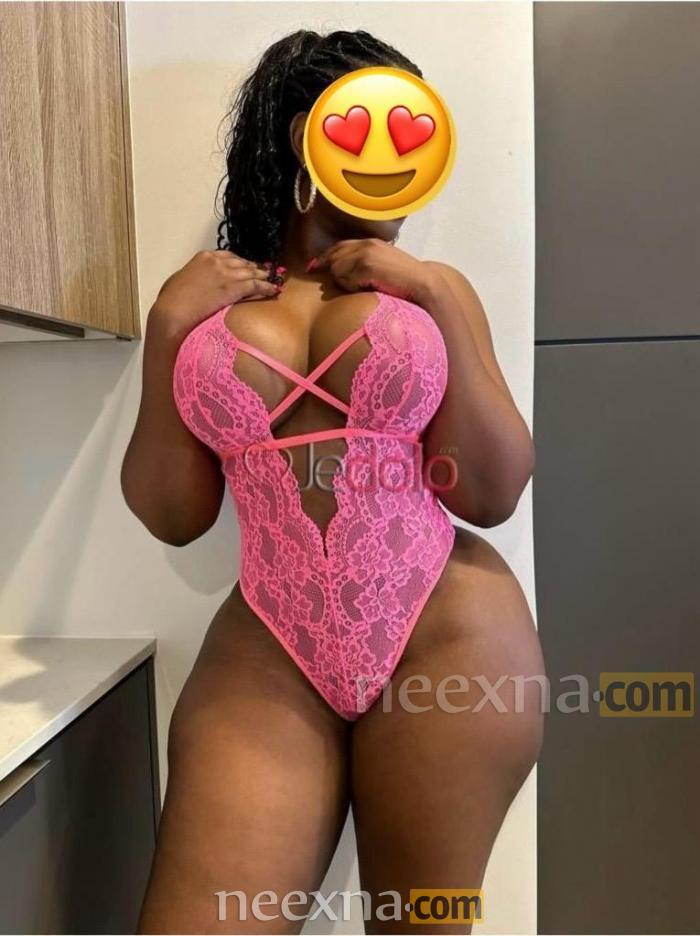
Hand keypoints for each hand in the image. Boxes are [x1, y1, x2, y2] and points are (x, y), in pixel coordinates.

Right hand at [151, 250, 279, 334]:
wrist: (174, 310)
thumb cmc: (171, 299)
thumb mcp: (181, 279)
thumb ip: (194, 275)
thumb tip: (196, 280)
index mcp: (204, 257)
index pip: (228, 256)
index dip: (239, 262)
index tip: (245, 266)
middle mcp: (218, 261)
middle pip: (242, 262)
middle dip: (253, 267)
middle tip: (264, 271)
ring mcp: (227, 273)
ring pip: (252, 272)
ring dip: (264, 276)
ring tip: (273, 279)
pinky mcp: (234, 288)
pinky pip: (256, 285)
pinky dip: (267, 287)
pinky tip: (274, 290)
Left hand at [310, 239, 434, 304]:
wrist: (422, 285)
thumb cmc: (404, 282)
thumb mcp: (383, 266)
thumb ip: (363, 264)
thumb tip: (340, 272)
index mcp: (370, 242)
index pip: (339, 247)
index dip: (324, 257)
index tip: (313, 266)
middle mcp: (365, 244)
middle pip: (334, 258)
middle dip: (336, 274)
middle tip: (348, 285)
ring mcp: (365, 253)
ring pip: (337, 270)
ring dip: (346, 282)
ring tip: (365, 287)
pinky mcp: (366, 265)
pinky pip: (346, 279)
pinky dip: (353, 287)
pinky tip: (369, 288)